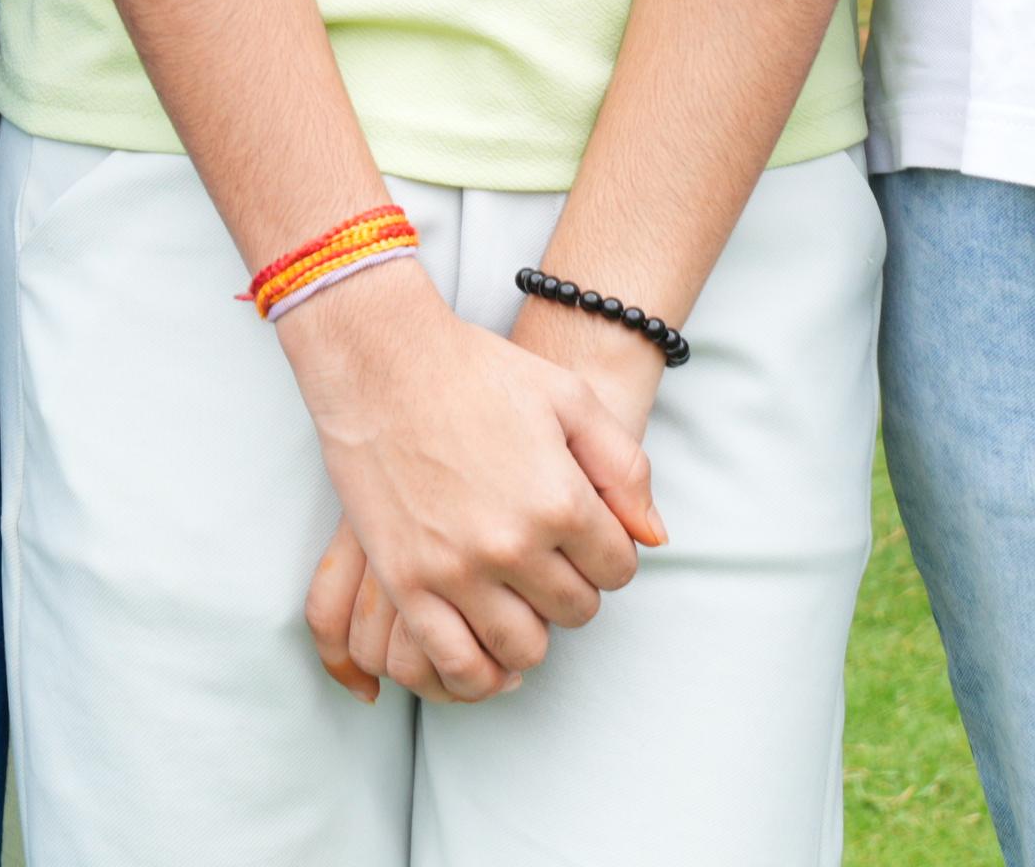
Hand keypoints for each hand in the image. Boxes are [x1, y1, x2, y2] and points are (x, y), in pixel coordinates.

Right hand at [274, 265, 661, 700]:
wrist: (381, 361)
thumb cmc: (477, 371)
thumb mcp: (571, 399)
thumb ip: (625, 469)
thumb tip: (653, 539)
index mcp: (561, 500)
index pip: (618, 570)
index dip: (609, 554)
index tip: (586, 539)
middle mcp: (514, 545)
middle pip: (576, 610)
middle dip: (573, 588)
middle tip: (550, 560)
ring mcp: (456, 570)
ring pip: (523, 648)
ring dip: (531, 628)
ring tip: (518, 598)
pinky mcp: (406, 584)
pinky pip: (456, 664)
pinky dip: (479, 674)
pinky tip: (486, 653)